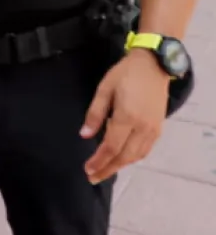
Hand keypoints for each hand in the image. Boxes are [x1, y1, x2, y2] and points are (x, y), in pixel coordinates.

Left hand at [81, 50, 170, 183]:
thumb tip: (85, 135)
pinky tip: (121, 160)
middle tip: (92, 177)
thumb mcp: (104, 89)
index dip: (99, 160)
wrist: (153, 66)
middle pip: (124, 156)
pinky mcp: (158, 128)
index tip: (87, 169)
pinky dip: (132, 158)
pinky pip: (145, 150)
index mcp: (127, 116)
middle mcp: (143, 127)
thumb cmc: (124, 74)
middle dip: (108, 168)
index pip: (111, 146)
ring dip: (120, 166)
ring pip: (136, 156)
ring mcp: (153, 129)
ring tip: (104, 171)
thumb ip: (95, 113)